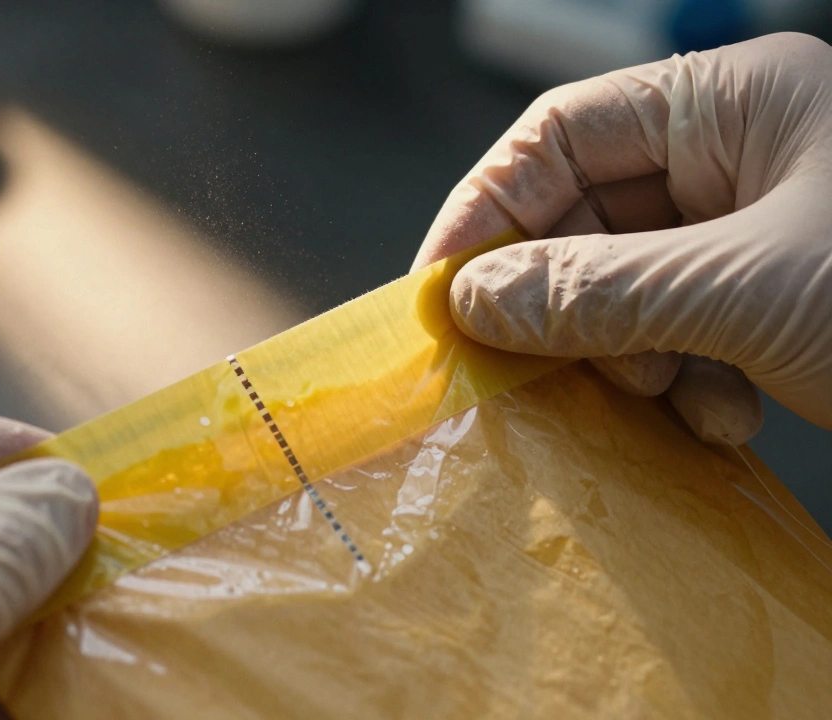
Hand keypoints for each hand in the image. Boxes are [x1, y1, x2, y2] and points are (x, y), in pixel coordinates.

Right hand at [413, 32, 831, 443]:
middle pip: (585, 223)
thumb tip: (472, 304)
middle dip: (564, 307)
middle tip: (531, 371)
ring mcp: (759, 232)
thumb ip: (598, 292)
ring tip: (667, 399)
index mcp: (733, 104)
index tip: (438, 294)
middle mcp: (737, 156)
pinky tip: (725, 416)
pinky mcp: (777, 304)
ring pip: (631, 292)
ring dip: (632, 361)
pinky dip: (689, 387)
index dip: (485, 213)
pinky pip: (688, 337)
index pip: (558, 137)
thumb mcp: (747, 289)